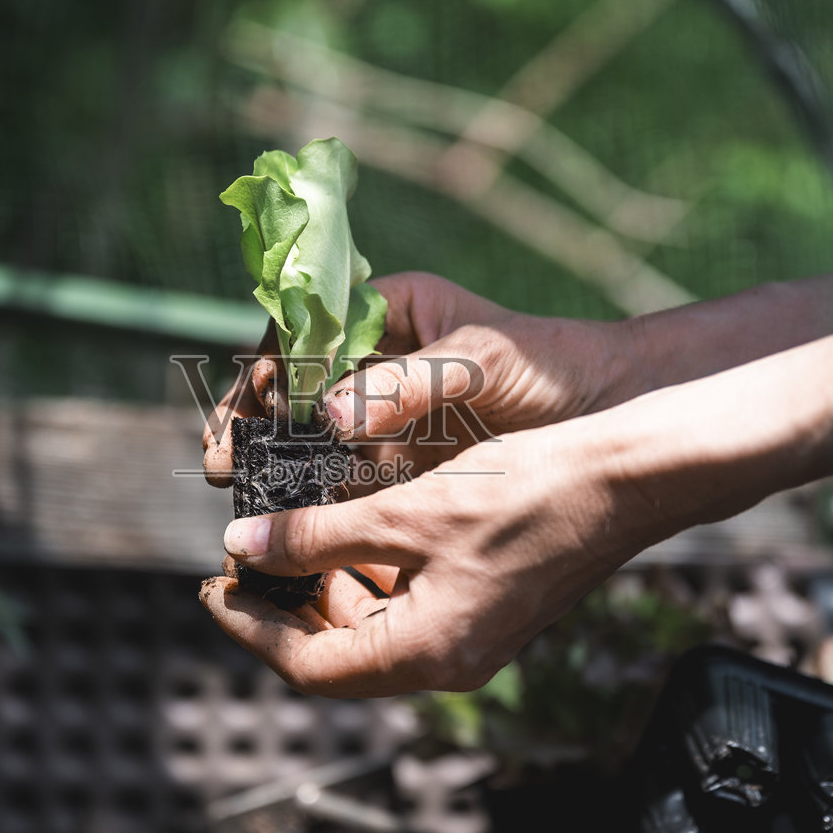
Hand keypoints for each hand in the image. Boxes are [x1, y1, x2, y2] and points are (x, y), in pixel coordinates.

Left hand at [198, 412, 685, 696]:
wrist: (623, 478)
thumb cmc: (523, 491)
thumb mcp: (405, 511)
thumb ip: (317, 536)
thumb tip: (245, 550)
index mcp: (426, 653)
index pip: (310, 665)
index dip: (251, 628)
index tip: (210, 587)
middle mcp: (448, 662)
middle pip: (337, 656)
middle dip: (284, 609)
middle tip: (244, 560)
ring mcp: (471, 639)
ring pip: (370, 630)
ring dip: (324, 590)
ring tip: (288, 538)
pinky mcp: (486, 610)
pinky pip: (406, 609)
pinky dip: (367, 577)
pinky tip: (349, 530)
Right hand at [201, 272, 627, 484]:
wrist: (612, 414)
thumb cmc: (552, 365)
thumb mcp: (483, 362)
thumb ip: (409, 387)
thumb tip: (331, 417)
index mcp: (386, 313)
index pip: (305, 329)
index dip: (268, 364)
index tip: (250, 403)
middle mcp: (375, 363)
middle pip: (291, 386)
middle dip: (250, 418)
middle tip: (220, 459)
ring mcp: (383, 417)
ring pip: (305, 436)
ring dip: (267, 460)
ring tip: (232, 487)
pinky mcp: (398, 466)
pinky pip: (339, 478)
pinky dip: (308, 496)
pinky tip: (284, 519)